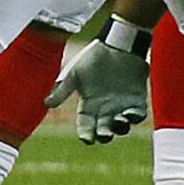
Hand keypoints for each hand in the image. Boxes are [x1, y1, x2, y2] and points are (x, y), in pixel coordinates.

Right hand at [46, 25, 150, 143]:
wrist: (118, 46)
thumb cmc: (93, 59)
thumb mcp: (74, 74)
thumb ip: (62, 90)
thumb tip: (46, 104)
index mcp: (88, 105)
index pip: (86, 125)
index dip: (86, 133)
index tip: (86, 139)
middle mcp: (105, 109)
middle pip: (104, 130)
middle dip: (104, 135)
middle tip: (103, 134)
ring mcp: (121, 105)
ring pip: (122, 126)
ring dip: (120, 128)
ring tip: (117, 122)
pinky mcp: (137, 100)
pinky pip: (138, 115)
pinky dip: (134, 117)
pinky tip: (128, 115)